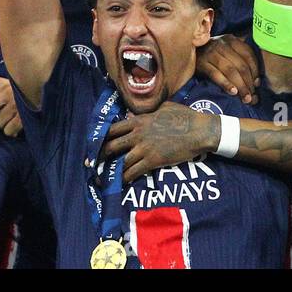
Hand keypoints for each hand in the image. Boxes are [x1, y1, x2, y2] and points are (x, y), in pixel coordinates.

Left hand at [99, 101, 219, 183]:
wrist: (199, 131)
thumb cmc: (184, 116)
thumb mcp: (164, 108)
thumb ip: (147, 112)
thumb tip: (135, 114)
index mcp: (139, 121)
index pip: (113, 129)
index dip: (101, 138)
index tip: (95, 144)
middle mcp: (138, 134)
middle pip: (111, 146)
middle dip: (100, 156)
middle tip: (93, 164)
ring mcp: (145, 148)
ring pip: (120, 162)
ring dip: (111, 171)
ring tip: (103, 178)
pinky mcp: (153, 161)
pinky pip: (133, 172)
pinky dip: (125, 179)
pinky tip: (120, 183)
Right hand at [195, 34, 259, 103]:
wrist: (190, 51)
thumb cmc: (214, 54)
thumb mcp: (227, 50)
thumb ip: (241, 59)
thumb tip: (257, 82)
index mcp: (231, 40)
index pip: (248, 55)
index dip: (255, 71)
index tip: (257, 84)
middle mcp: (222, 44)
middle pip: (240, 65)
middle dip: (248, 82)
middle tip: (252, 97)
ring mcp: (211, 53)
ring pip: (230, 70)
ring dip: (240, 86)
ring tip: (245, 98)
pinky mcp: (201, 63)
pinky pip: (216, 75)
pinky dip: (225, 84)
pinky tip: (233, 92)